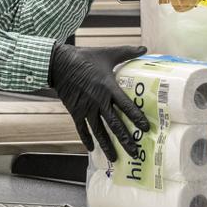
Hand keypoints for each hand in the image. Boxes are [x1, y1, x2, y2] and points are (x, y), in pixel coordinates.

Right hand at [48, 43, 149, 161]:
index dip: (137, 118)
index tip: (146, 129)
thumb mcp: (107, 53)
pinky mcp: (75, 111)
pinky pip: (82, 129)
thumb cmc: (85, 58)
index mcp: (108, 87)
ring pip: (99, 131)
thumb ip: (127, 52)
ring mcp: (86, 108)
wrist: (60, 64)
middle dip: (126, 140)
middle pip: (115, 124)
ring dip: (108, 145)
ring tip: (115, 158)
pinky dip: (86, 139)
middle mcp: (99, 101)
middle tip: (135, 153)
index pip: (126, 106)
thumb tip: (145, 48)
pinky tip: (92, 150)